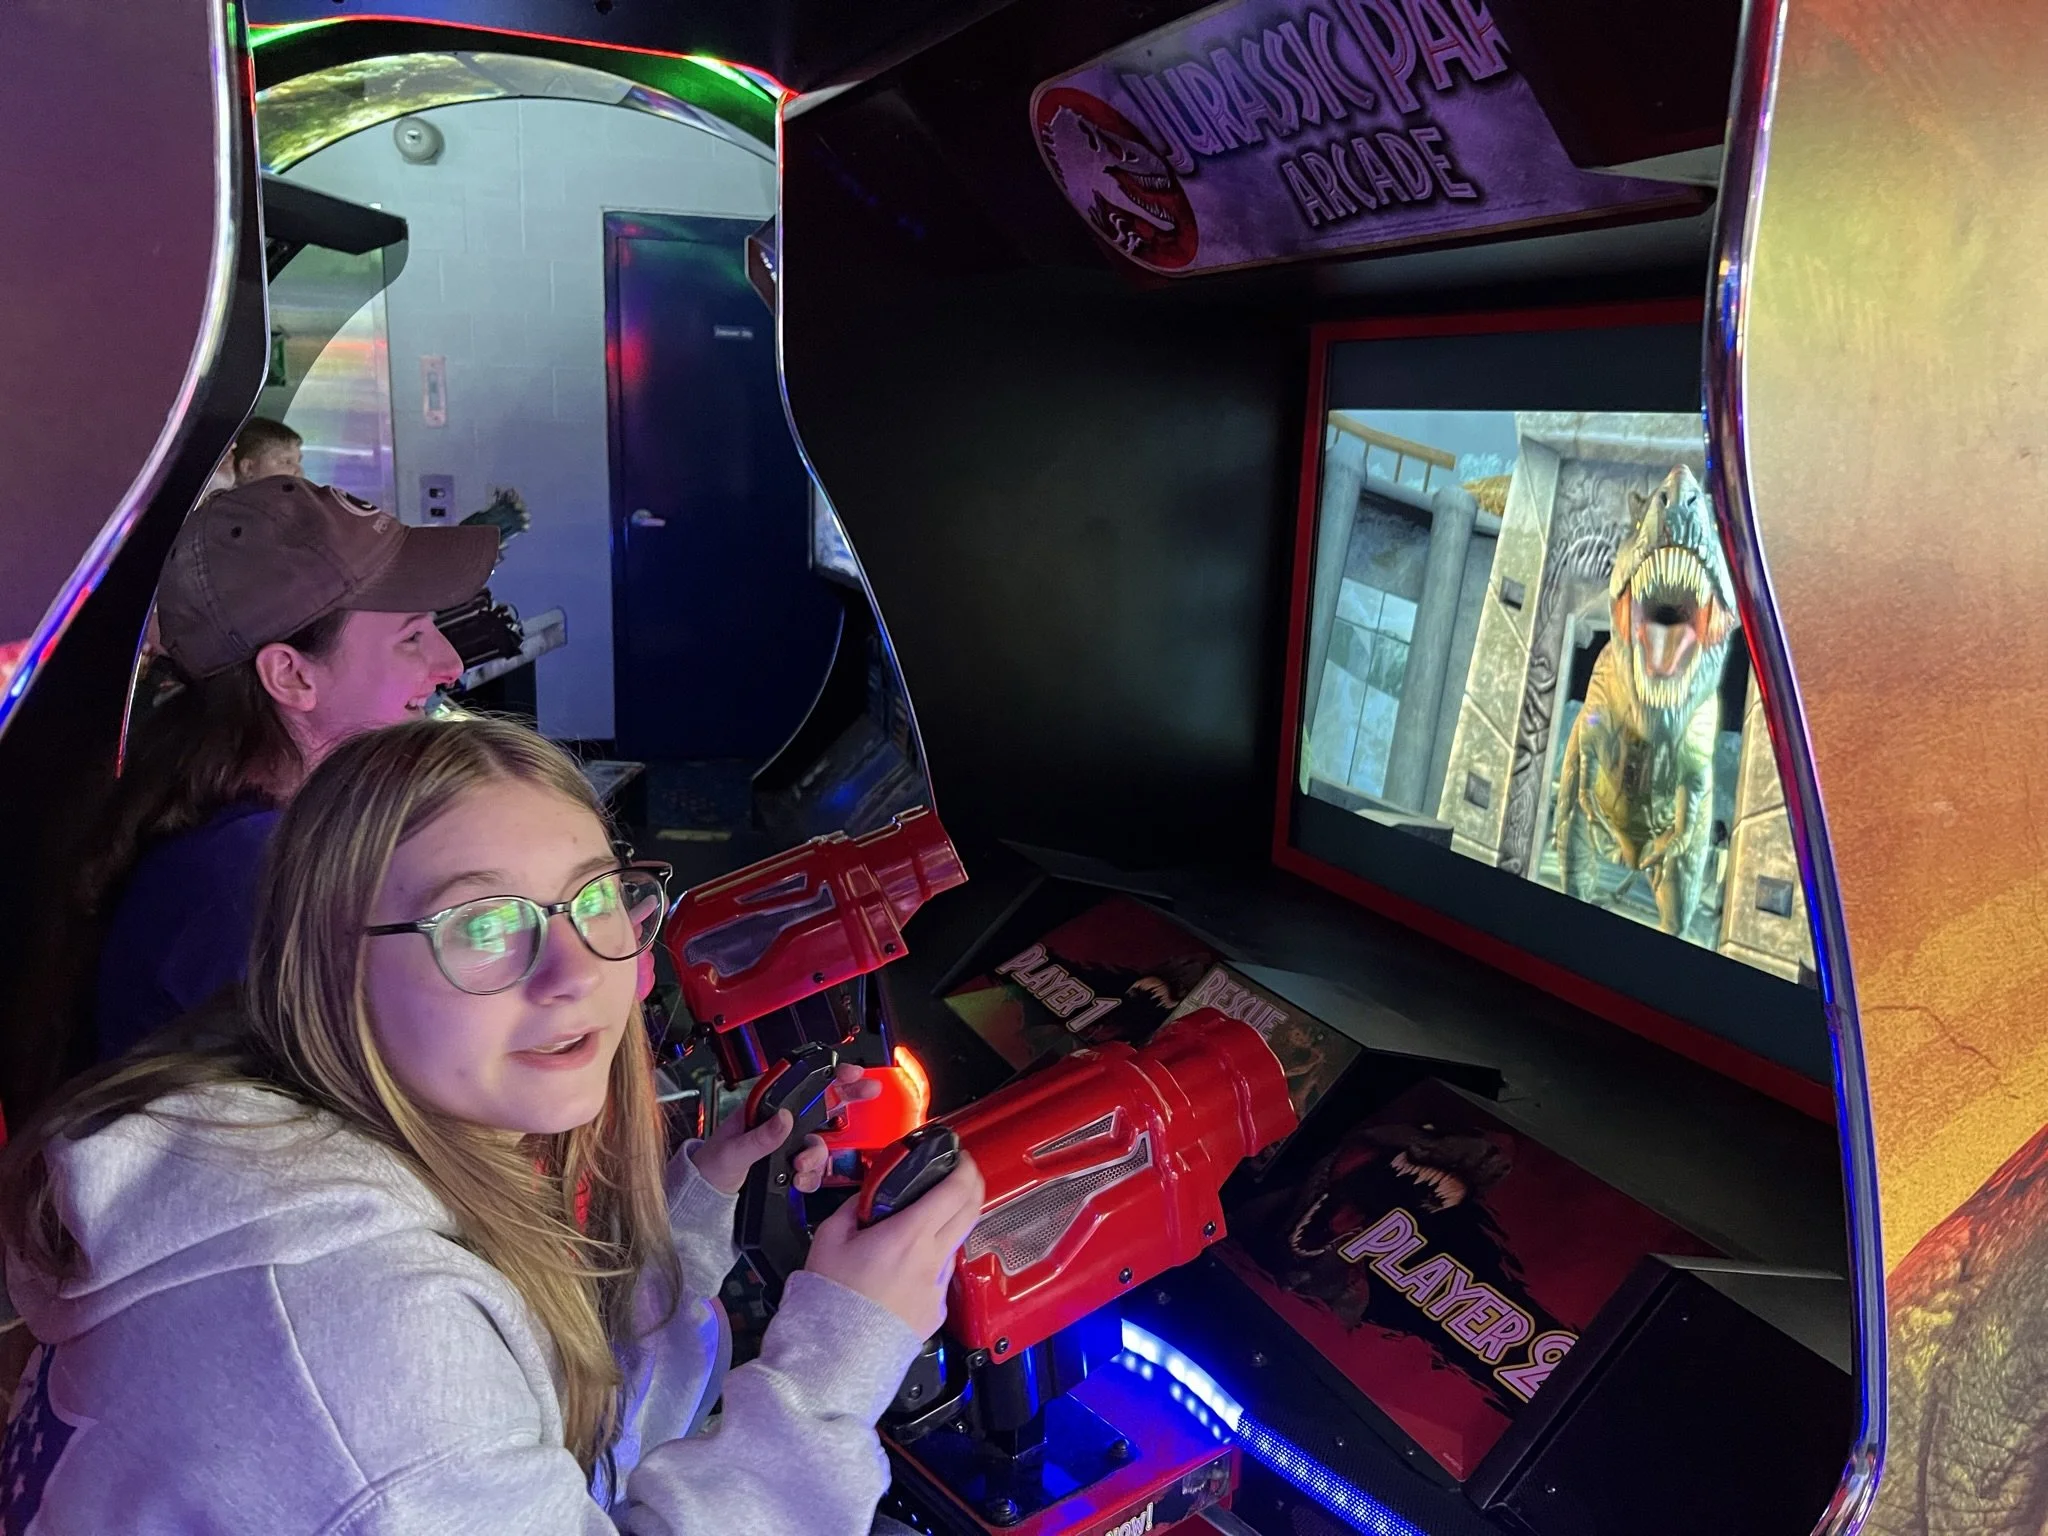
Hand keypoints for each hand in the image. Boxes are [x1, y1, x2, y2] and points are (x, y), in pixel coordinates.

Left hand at [687, 1063, 879, 1196]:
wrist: (705, 1198)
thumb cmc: (710, 1167)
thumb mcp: (732, 1151)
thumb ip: (760, 1137)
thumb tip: (785, 1119)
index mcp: (764, 1108)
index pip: (801, 1083)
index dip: (828, 1074)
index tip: (849, 1071)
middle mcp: (779, 1122)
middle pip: (820, 1104)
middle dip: (847, 1096)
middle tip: (869, 1090)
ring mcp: (787, 1144)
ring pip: (819, 1142)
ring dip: (816, 1157)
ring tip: (798, 1171)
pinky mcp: (789, 1166)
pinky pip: (814, 1168)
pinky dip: (811, 1177)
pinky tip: (797, 1183)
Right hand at [804, 1154, 983, 1338]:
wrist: (835, 1353)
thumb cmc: (830, 1299)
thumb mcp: (829, 1237)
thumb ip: (853, 1207)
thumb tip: (867, 1195)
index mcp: (909, 1237)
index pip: (956, 1191)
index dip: (965, 1167)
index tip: (960, 1157)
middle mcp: (932, 1261)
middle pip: (972, 1211)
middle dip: (972, 1184)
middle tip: (959, 1174)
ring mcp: (938, 1288)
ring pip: (956, 1243)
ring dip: (949, 1225)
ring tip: (923, 1222)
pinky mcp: (936, 1310)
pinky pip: (942, 1274)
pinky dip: (932, 1260)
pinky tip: (908, 1264)